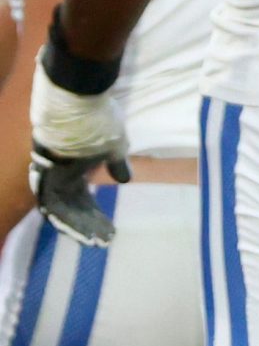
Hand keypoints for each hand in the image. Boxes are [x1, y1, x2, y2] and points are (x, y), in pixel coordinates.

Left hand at [28, 56, 128, 246]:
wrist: (77, 104)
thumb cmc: (98, 121)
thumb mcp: (114, 146)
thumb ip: (117, 164)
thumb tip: (125, 179)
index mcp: (76, 168)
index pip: (83, 198)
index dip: (95, 215)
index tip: (110, 229)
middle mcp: (61, 176)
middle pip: (73, 208)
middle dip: (89, 226)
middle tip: (104, 241)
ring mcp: (51, 178)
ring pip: (63, 212)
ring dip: (79, 228)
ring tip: (97, 240)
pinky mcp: (46, 179)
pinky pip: (54, 208)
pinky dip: (69, 221)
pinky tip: (84, 230)